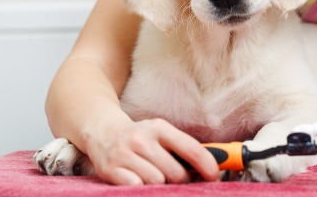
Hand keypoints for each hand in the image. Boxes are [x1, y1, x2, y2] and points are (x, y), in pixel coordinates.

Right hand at [82, 117, 219, 184]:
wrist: (102, 132)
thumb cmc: (141, 137)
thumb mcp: (162, 134)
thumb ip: (183, 148)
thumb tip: (211, 166)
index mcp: (160, 128)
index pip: (192, 149)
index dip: (208, 166)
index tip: (214, 177)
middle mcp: (143, 139)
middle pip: (176, 173)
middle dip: (182, 181)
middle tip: (178, 181)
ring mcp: (126, 154)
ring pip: (157, 182)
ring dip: (161, 186)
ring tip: (157, 179)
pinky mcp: (111, 170)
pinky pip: (136, 188)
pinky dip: (142, 188)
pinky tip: (141, 182)